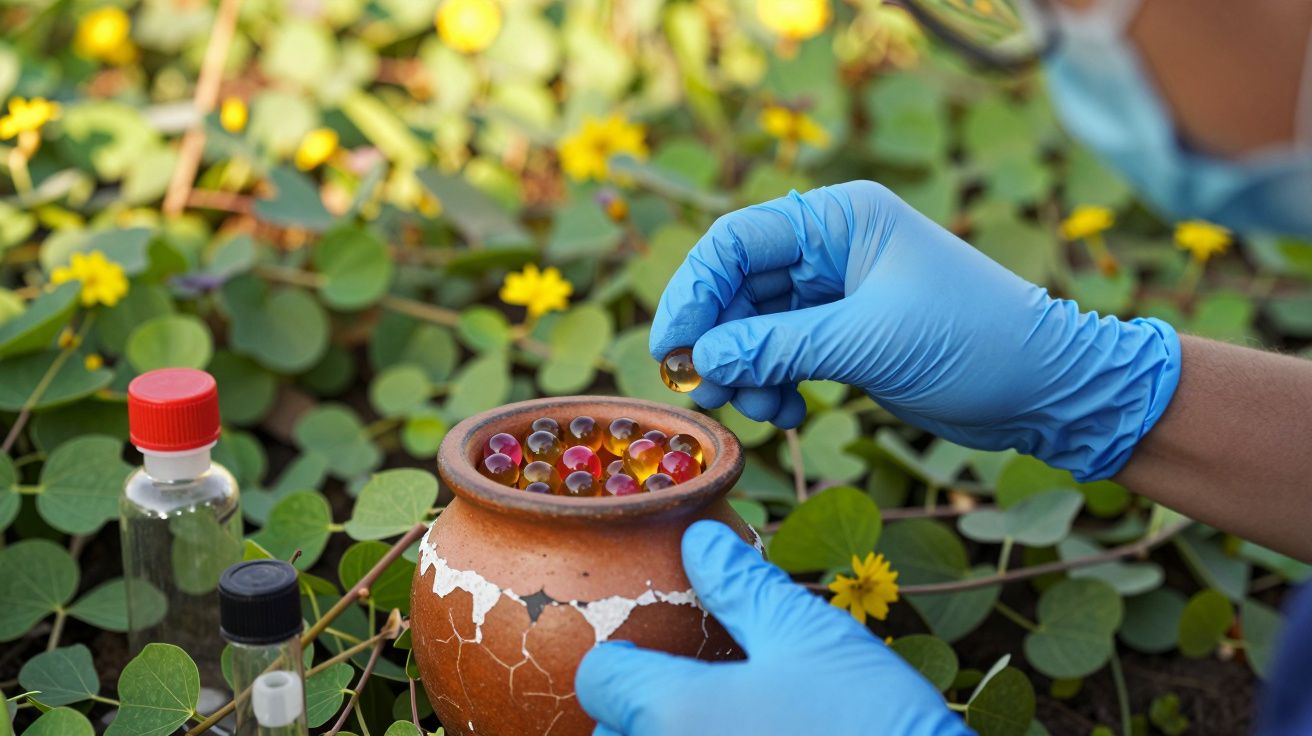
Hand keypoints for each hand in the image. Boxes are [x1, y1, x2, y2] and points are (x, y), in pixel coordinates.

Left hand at [575, 521, 968, 735]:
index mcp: (672, 712)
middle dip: (636, 713)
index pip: (599, 680)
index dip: (620, 658)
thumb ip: (742, 587)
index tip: (652, 653)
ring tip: (719, 724)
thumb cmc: (868, 720)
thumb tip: (699, 540)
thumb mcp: (808, 635)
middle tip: (689, 693)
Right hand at [649, 181, 1180, 480]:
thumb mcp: (869, 343)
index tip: (672, 346)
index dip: (693, 291)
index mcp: (841, 220)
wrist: (1046, 390)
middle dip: (716, 339)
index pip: (737, 241)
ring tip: (755, 411)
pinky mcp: (845, 336)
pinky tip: (786, 414)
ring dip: (742, 370)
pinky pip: (780, 354)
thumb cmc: (974, 343)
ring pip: (753, 326)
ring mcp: (837, 293)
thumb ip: (777, 347)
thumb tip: (702, 359)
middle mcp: (832, 248)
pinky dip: (771, 383)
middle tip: (700, 391)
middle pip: (737, 286)